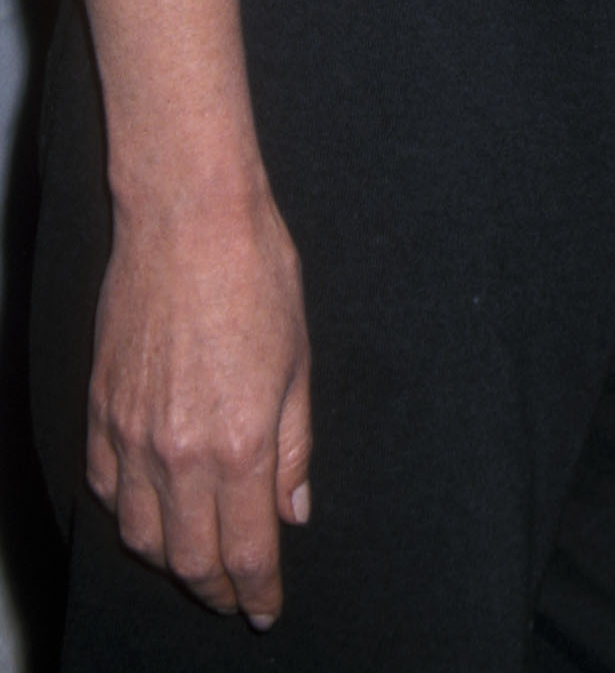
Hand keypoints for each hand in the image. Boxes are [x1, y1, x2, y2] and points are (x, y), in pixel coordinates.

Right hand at [87, 185, 312, 626]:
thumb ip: (294, 446)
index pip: (246, 549)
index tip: (265, 608)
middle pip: (190, 557)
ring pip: (141, 535)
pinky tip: (151, 512)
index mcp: (240, 443)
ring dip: (171, 560)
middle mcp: (179, 452)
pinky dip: (129, 515)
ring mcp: (132, 434)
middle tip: (235, 596)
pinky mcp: (101, 411)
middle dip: (216, 587)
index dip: (257, 590)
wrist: (189, 219)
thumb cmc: (257, 275)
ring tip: (197, 561)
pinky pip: (108, 489)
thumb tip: (294, 510)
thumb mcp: (299, 361)